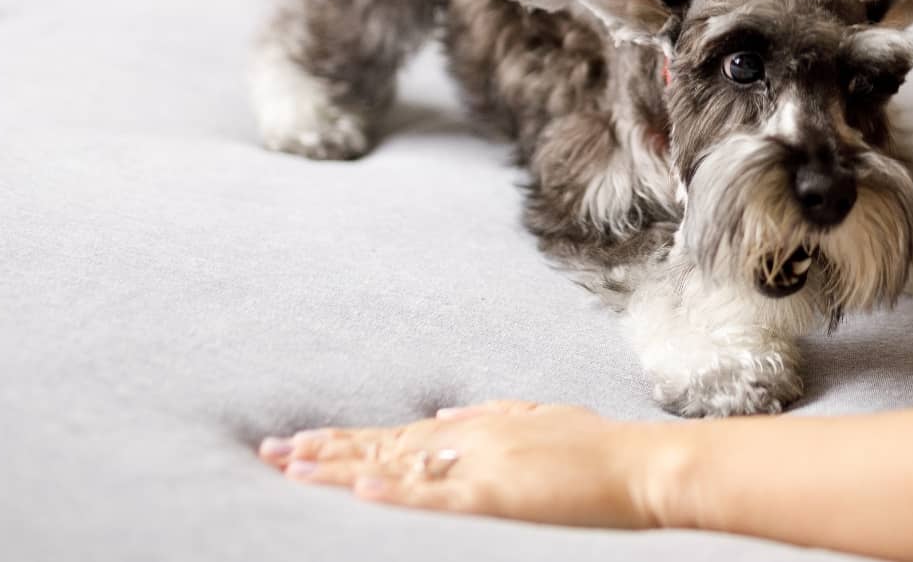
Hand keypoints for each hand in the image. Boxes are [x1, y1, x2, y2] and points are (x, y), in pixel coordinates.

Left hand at [257, 401, 675, 527]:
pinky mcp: (499, 494)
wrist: (644, 465)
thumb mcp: (538, 420)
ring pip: (395, 466)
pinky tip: (359, 488)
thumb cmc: (600, 452)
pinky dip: (396, 491)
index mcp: (477, 427)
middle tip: (268, 453)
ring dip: (340, 468)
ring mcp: (482, 464)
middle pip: (380, 445)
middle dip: (322, 451)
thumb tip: (438, 416)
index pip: (393, 435)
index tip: (297, 444)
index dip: (343, 440)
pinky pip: (437, 496)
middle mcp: (470, 439)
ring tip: (290, 470)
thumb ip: (488, 417)